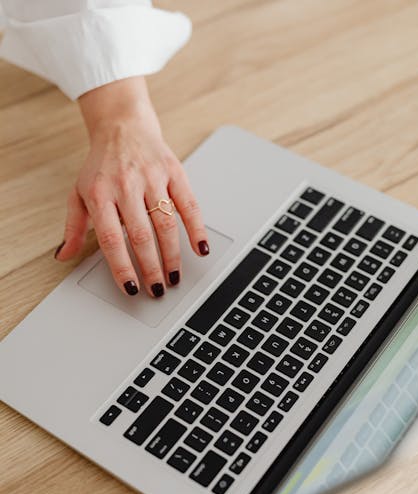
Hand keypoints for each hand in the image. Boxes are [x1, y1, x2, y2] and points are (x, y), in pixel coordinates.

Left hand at [54, 77, 208, 296]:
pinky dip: (197, 228)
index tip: (132, 288)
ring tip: (174, 277)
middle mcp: (126, 185)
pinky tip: (200, 248)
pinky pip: (188, 204)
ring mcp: (152, 178)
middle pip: (141, 235)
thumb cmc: (102, 166)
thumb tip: (63, 256)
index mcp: (100, 194)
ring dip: (172, 255)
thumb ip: (73, 228)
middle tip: (157, 290)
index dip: (122, 266)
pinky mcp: (174, 172)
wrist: (122, 126)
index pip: (112, 239)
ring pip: (165, 223)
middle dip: (151, 267)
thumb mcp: (79, 194)